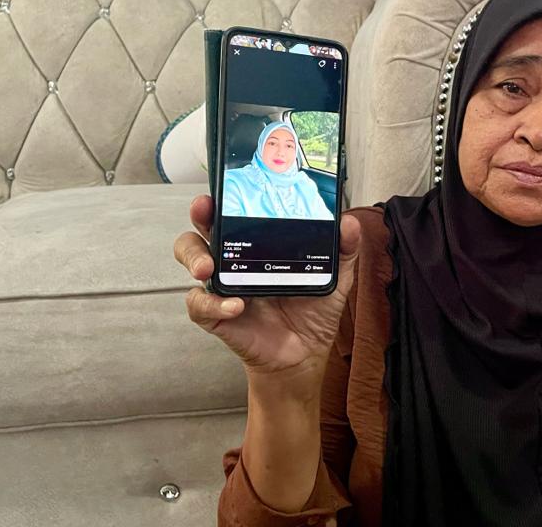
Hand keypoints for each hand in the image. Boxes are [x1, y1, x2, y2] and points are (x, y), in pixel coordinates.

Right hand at [174, 195, 360, 377]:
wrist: (306, 353)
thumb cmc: (313, 312)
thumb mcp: (334, 279)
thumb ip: (343, 251)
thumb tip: (349, 224)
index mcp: (259, 245)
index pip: (235, 213)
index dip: (225, 198)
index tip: (225, 188)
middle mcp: (236, 260)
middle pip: (203, 228)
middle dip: (200, 216)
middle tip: (206, 213)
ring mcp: (224, 287)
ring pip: (192, 261)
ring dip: (195, 258)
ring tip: (209, 268)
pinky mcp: (218, 315)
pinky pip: (200, 306)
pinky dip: (213, 304)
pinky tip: (234, 306)